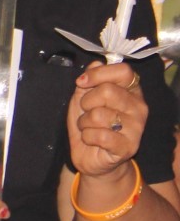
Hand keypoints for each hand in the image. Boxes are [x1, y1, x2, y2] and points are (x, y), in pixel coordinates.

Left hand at [68, 60, 147, 185]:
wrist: (92, 156)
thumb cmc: (90, 124)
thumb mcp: (84, 98)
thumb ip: (90, 80)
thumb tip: (95, 64)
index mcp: (132, 91)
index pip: (123, 72)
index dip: (98, 74)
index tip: (81, 83)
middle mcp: (139, 107)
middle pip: (108, 91)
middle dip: (86, 102)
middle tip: (86, 112)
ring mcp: (136, 127)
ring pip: (98, 114)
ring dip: (84, 122)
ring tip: (89, 128)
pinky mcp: (128, 146)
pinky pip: (99, 135)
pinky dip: (87, 137)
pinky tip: (92, 140)